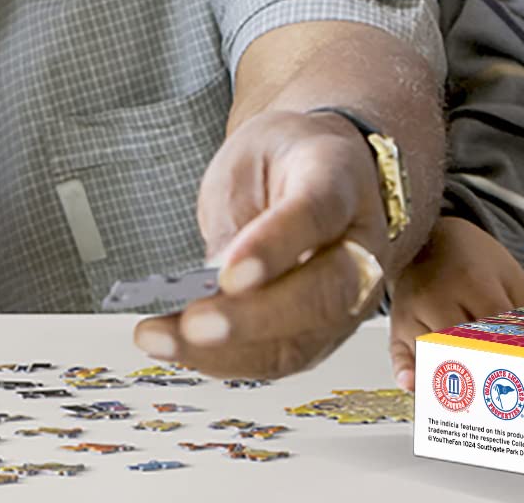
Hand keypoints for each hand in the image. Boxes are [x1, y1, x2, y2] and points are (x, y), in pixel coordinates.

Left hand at [132, 109, 390, 378]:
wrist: (318, 171)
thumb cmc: (283, 163)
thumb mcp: (251, 162)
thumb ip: (238, 218)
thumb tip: (212, 283)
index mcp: (341, 181)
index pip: (317, 215)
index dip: (274, 246)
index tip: (229, 272)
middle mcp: (360, 245)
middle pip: (325, 294)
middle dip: (253, 319)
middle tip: (194, 324)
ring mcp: (350, 297)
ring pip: (301, 341)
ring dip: (227, 352)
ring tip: (163, 340)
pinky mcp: (322, 333)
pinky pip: (277, 359)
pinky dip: (223, 361)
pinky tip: (177, 347)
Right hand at [386, 216, 523, 389]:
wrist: (428, 237)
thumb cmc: (473, 261)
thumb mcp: (510, 274)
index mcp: (471, 280)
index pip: (494, 327)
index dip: (512, 354)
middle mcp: (436, 296)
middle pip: (460, 344)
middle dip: (485, 371)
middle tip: (508, 394)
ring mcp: (411, 311)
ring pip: (432, 353)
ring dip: (453, 378)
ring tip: (478, 399)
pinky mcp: (396, 325)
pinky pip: (399, 354)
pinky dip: (406, 372)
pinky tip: (415, 386)